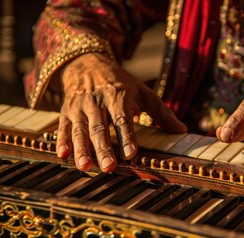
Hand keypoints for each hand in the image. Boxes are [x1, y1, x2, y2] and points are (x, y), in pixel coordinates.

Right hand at [56, 53, 186, 171]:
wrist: (87, 64)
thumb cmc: (119, 82)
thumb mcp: (142, 91)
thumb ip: (161, 112)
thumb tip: (182, 130)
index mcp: (118, 96)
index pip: (123, 119)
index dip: (127, 137)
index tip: (131, 154)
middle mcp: (97, 102)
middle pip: (100, 128)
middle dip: (103, 148)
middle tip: (108, 167)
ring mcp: (79, 107)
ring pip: (80, 130)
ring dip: (81, 149)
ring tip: (85, 166)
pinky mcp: (65, 111)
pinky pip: (62, 126)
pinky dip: (62, 140)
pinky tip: (62, 155)